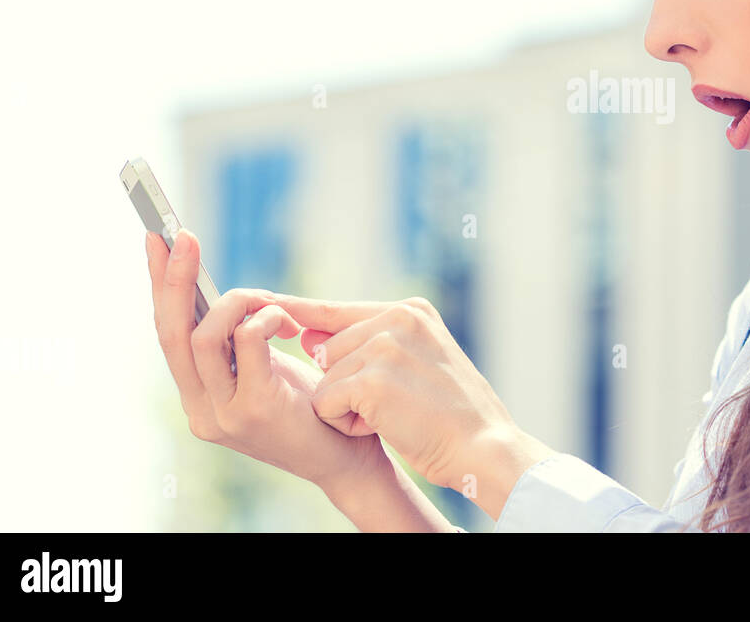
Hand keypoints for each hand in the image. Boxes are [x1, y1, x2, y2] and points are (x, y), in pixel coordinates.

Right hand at [146, 229, 389, 490]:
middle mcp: (200, 409)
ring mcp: (222, 414)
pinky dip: (265, 319)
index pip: (167, 334)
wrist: (347, 459)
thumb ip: (238, 341)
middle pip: (170, 332)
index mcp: (198, 397)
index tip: (157, 239)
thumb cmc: (313, 407)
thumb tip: (222, 291)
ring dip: (238, 302)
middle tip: (182, 235)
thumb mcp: (266, 368)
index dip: (160, 286)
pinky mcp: (254, 409)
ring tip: (270, 299)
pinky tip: (286, 322)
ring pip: (202, 336)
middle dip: (174, 278)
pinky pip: (247, 343)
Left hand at [269, 293, 521, 491]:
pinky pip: (326, 402)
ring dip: (346, 406)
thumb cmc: (452, 412)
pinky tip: (384, 426)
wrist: (482, 445)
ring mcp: (385, 347)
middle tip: (393, 403)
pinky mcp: (372, 379)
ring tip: (392, 414)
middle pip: (327, 350)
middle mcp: (397, 319)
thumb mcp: (418, 361)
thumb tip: (306, 337)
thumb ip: (369, 344)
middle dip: (345, 384)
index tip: (267, 304)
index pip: (338, 310)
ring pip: (325, 377)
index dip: (301, 314)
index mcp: (410, 310)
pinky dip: (344, 423)